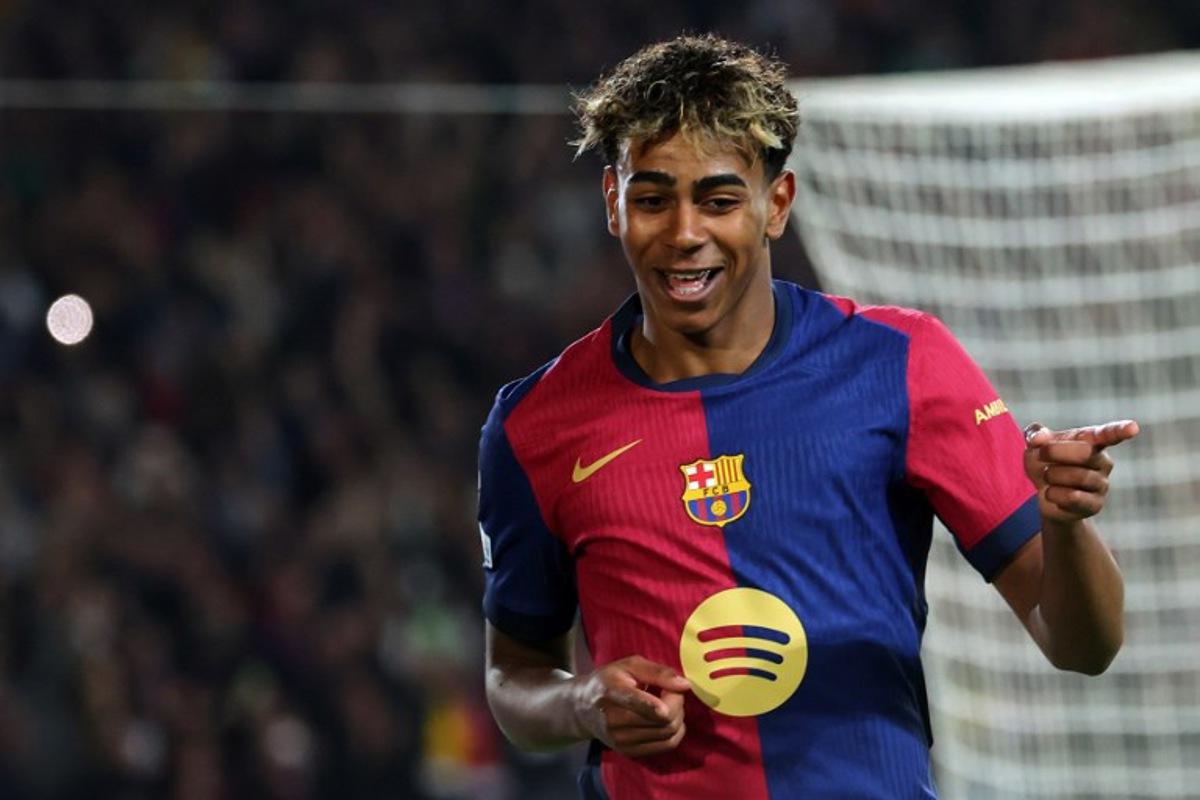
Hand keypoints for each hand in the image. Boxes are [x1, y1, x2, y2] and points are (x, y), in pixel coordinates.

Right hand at [573, 655, 689, 757]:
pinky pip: (665, 746)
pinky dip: (674, 732)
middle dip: (677, 703)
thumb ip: (658, 672)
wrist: (583, 707)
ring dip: (677, 718)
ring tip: (667, 705)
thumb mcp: (629, 665)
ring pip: (667, 734)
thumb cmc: (609, 680)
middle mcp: (613, 720)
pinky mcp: (628, 752)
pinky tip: (666, 720)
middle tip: (672, 692)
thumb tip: (685, 685)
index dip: (662, 704)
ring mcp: (620, 740)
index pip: (639, 703)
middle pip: (662, 720)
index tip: (678, 693)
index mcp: (611, 692)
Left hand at [1023, 420, 1139, 523]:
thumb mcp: (1036, 445)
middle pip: (1085, 453)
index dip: (1120, 431)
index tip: (1132, 428)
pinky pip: (1073, 498)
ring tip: (1048, 477)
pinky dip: (1054, 494)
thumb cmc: (1045, 463)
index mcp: (1092, 441)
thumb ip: (1035, 434)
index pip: (1108, 434)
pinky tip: (1052, 493)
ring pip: (1078, 476)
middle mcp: (1103, 461)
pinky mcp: (1095, 505)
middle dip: (1055, 451)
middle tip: (1041, 454)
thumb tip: (1039, 438)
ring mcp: (1102, 484)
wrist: (1046, 496)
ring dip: (1052, 475)